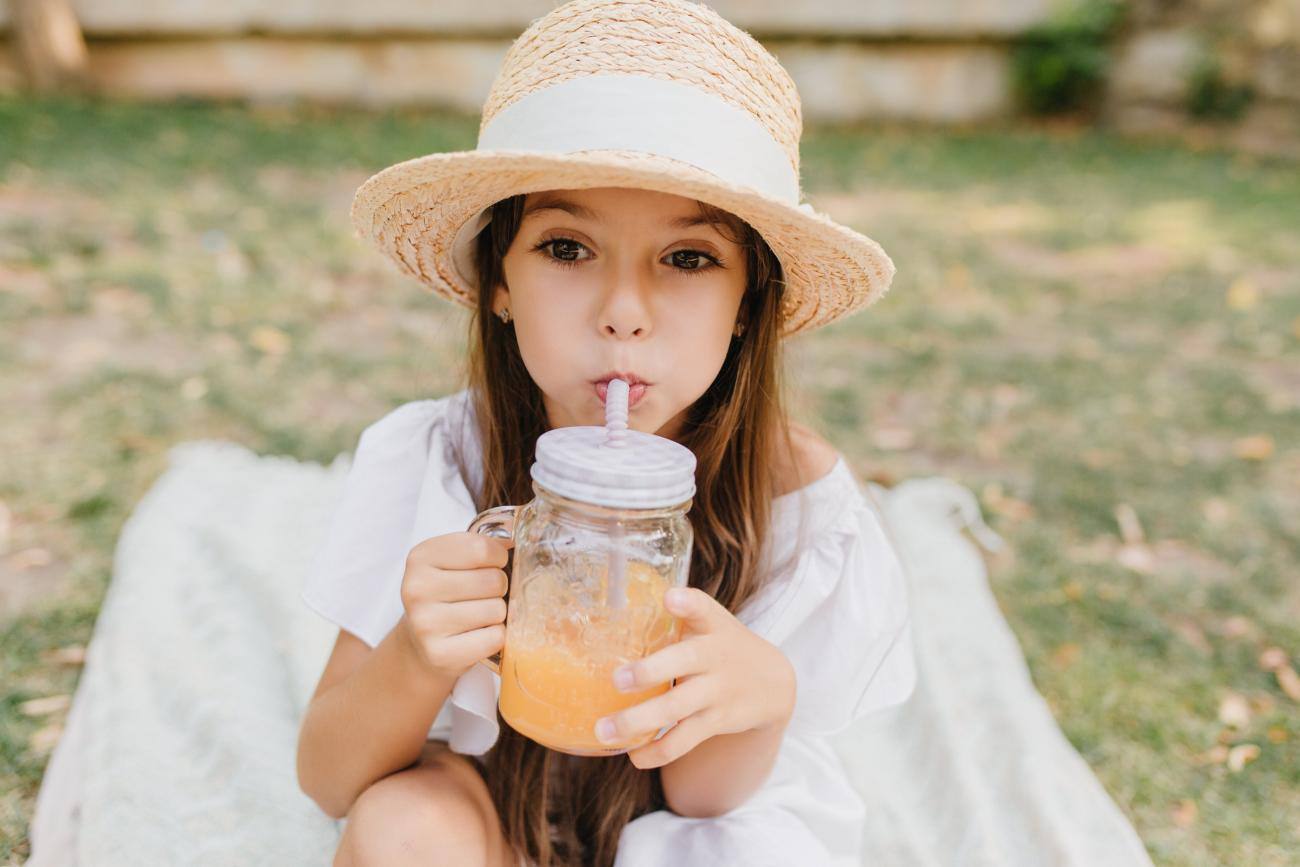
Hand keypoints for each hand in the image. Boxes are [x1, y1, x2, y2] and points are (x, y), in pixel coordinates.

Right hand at [397, 531, 511, 680]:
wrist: (420, 643)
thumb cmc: (446, 595)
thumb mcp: (453, 561)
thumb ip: (482, 546)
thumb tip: (514, 542)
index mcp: (421, 557)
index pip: (481, 548)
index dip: (499, 556)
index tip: (493, 564)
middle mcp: (417, 589)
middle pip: (493, 580)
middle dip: (499, 587)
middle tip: (484, 595)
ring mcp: (426, 623)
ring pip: (496, 610)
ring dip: (497, 613)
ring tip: (479, 615)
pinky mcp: (440, 653)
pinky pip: (495, 638)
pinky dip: (496, 636)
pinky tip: (478, 634)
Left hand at [595, 586, 795, 768]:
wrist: (771, 684)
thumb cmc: (722, 645)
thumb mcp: (710, 622)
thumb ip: (677, 612)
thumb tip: (619, 607)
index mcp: (711, 626)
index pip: (703, 608)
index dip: (687, 603)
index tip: (670, 598)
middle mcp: (714, 657)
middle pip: (684, 662)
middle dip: (649, 672)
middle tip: (616, 680)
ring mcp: (716, 693)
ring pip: (676, 710)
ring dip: (637, 722)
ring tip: (603, 731)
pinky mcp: (715, 722)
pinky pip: (682, 742)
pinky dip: (655, 751)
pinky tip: (631, 754)